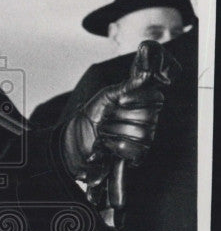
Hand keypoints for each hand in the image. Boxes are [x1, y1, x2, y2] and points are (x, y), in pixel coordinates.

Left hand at [62, 42, 166, 180]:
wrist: (73, 140)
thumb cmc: (90, 115)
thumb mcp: (106, 96)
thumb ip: (126, 86)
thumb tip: (146, 74)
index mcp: (142, 103)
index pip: (156, 98)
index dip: (138, 99)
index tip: (120, 101)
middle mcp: (147, 120)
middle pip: (149, 117)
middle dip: (121, 117)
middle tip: (108, 118)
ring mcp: (143, 139)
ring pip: (142, 134)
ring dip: (115, 132)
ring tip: (104, 132)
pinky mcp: (135, 156)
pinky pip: (138, 152)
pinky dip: (117, 147)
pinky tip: (107, 145)